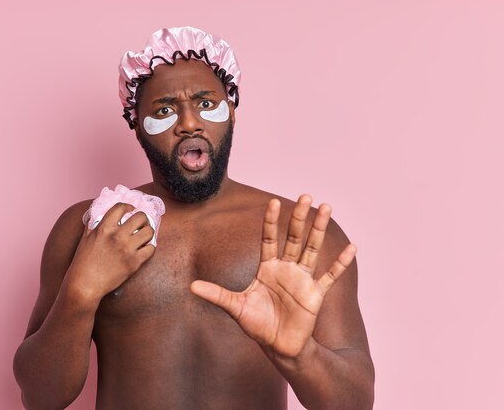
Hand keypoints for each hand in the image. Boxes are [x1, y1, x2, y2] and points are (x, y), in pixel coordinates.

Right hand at [66, 202, 155, 299]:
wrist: (85, 285)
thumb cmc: (82, 263)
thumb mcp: (85, 239)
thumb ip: (93, 225)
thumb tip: (98, 215)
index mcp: (104, 228)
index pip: (120, 207)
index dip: (128, 206)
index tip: (131, 210)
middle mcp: (117, 236)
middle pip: (140, 217)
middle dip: (143, 218)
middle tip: (141, 223)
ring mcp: (127, 249)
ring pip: (149, 231)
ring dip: (148, 231)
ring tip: (144, 235)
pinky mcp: (134, 262)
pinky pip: (151, 249)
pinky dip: (149, 247)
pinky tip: (145, 248)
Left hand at [190, 195, 356, 357]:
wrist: (279, 346)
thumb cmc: (258, 325)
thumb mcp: (236, 308)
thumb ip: (217, 295)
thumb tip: (191, 287)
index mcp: (267, 268)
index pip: (268, 239)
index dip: (270, 221)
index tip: (272, 202)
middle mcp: (286, 269)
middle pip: (293, 238)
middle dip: (299, 218)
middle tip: (305, 196)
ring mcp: (302, 279)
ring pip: (312, 249)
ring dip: (319, 230)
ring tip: (327, 207)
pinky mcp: (315, 294)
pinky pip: (331, 276)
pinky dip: (340, 263)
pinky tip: (352, 248)